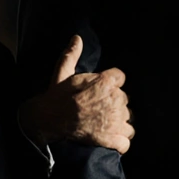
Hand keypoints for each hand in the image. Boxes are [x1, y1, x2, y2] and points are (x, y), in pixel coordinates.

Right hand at [19, 35, 135, 153]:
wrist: (49, 120)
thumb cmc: (56, 97)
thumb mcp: (62, 71)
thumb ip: (72, 54)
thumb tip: (77, 38)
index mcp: (106, 81)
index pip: (120, 78)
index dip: (111, 84)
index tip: (101, 90)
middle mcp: (115, 99)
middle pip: (125, 99)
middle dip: (115, 103)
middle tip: (99, 108)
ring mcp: (116, 120)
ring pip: (128, 119)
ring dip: (119, 122)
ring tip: (104, 124)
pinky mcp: (114, 138)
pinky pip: (127, 140)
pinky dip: (121, 141)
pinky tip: (111, 139)